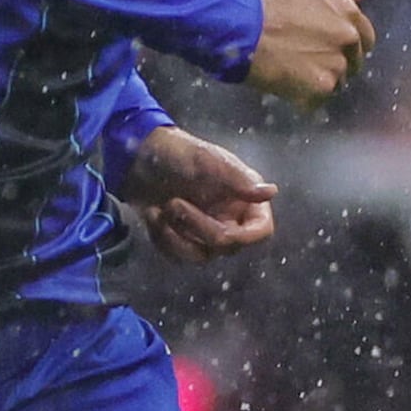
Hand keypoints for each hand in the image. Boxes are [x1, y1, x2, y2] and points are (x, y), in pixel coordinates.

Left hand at [122, 126, 278, 261]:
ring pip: (201, 256)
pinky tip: (152, 215)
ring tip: (160, 209)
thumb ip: (238, 179)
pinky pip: (178, 256)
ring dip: (176, 235)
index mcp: (243, 197)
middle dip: (197, 228)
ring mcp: (205, 231)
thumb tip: (271, 192)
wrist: (139, 157)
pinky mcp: (182, 240)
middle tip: (174, 203)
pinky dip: (162, 238)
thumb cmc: (178, 153)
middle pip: (228, 245)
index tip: (224, 231)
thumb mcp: (207, 161)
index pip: (261, 230)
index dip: (246, 237)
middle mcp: (230, 217)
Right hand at [246, 0, 378, 110]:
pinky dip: (304, 98)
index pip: (366, 38)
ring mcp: (336, 64)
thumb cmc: (270, 6)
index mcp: (348, 13)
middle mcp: (348, 39)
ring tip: (292, 68)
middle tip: (304, 57)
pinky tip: (286, 83)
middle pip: (353, 63)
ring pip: (337, 83)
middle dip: (334, 63)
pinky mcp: (321, 87)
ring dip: (319, 81)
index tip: (328, 46)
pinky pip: (319, 101)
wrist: (243, 28)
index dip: (347, 45)